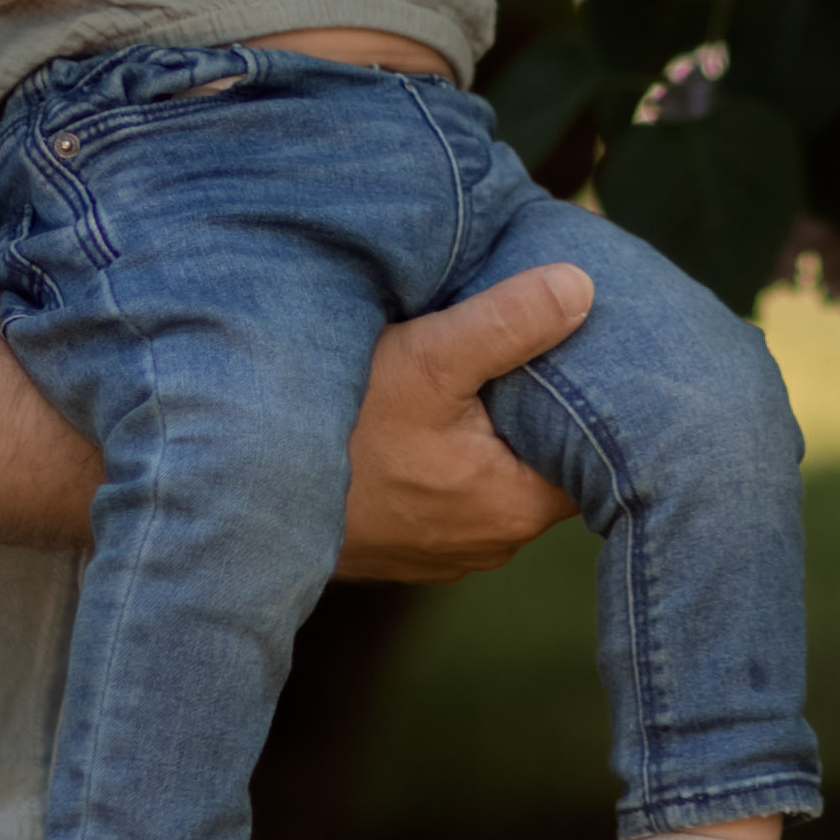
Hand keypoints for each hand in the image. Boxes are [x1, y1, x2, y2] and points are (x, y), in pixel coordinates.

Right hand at [337, 263, 589, 580]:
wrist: (247, 496)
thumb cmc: (341, 431)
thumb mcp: (426, 359)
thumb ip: (507, 323)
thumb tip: (582, 287)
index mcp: (515, 507)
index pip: (592, 458)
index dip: (592, 403)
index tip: (583, 352)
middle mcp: (489, 544)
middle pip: (542, 468)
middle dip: (536, 415)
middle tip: (527, 350)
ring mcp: (442, 552)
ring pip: (493, 483)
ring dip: (486, 440)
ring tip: (474, 379)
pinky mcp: (403, 548)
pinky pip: (449, 498)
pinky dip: (447, 462)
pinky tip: (424, 421)